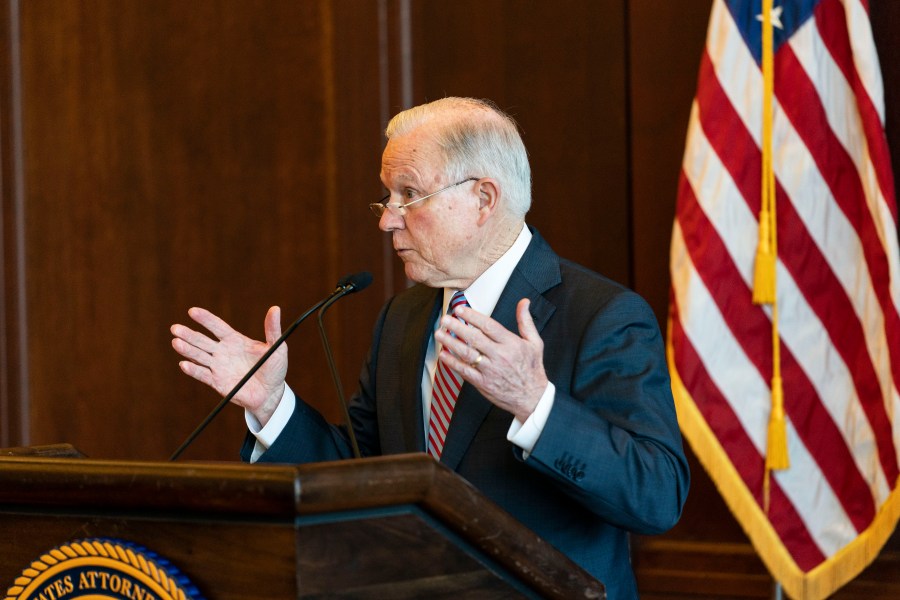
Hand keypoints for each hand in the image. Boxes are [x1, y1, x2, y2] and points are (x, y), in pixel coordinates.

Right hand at [170, 306, 286, 425]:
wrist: (272, 393)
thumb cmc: (275, 368)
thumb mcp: (277, 347)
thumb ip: (272, 329)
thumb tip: (275, 309)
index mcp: (235, 340)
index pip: (217, 326)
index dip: (205, 319)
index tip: (192, 311)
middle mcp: (223, 352)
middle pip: (202, 341)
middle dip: (189, 334)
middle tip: (175, 327)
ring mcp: (219, 367)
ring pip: (199, 356)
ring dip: (187, 350)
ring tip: (176, 342)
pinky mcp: (217, 382)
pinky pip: (203, 375)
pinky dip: (193, 370)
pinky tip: (184, 364)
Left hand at [434, 298, 547, 421]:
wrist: (532, 398)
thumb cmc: (532, 369)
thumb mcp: (535, 343)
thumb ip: (526, 321)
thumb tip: (524, 302)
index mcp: (511, 344)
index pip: (489, 326)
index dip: (472, 317)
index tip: (460, 310)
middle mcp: (500, 356)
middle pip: (474, 338)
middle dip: (457, 327)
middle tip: (445, 319)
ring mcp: (490, 370)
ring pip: (467, 354)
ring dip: (450, 343)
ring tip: (439, 334)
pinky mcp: (483, 383)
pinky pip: (465, 371)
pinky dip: (452, 363)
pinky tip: (443, 355)